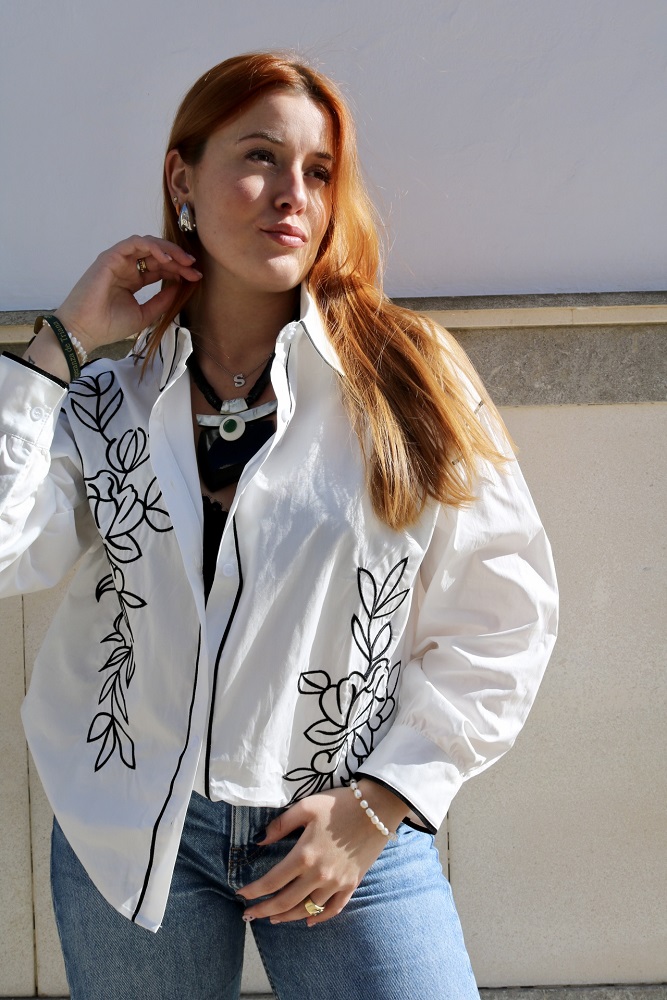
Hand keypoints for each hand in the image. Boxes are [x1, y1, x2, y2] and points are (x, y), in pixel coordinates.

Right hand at [53, 235, 201, 353]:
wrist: (85, 330)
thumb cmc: (110, 325)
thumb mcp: (145, 314)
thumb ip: (162, 300)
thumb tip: (180, 286)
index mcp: (134, 280)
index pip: (160, 268)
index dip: (179, 270)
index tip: (196, 278)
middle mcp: (127, 267)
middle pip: (157, 255)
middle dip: (178, 259)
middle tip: (195, 268)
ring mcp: (118, 260)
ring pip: (148, 244)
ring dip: (169, 250)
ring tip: (184, 261)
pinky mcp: (111, 256)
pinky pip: (135, 243)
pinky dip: (152, 247)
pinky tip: (166, 258)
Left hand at [236, 780, 407, 925]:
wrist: (377, 808)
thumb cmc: (339, 804)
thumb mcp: (306, 807)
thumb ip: (281, 825)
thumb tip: (259, 841)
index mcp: (304, 855)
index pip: (272, 881)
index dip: (254, 892)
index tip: (241, 895)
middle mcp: (318, 875)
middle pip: (285, 902)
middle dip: (263, 910)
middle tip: (248, 915)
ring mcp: (336, 883)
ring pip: (306, 910)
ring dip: (286, 917)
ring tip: (272, 918)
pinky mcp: (351, 885)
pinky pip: (333, 909)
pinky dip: (319, 919)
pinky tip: (308, 921)